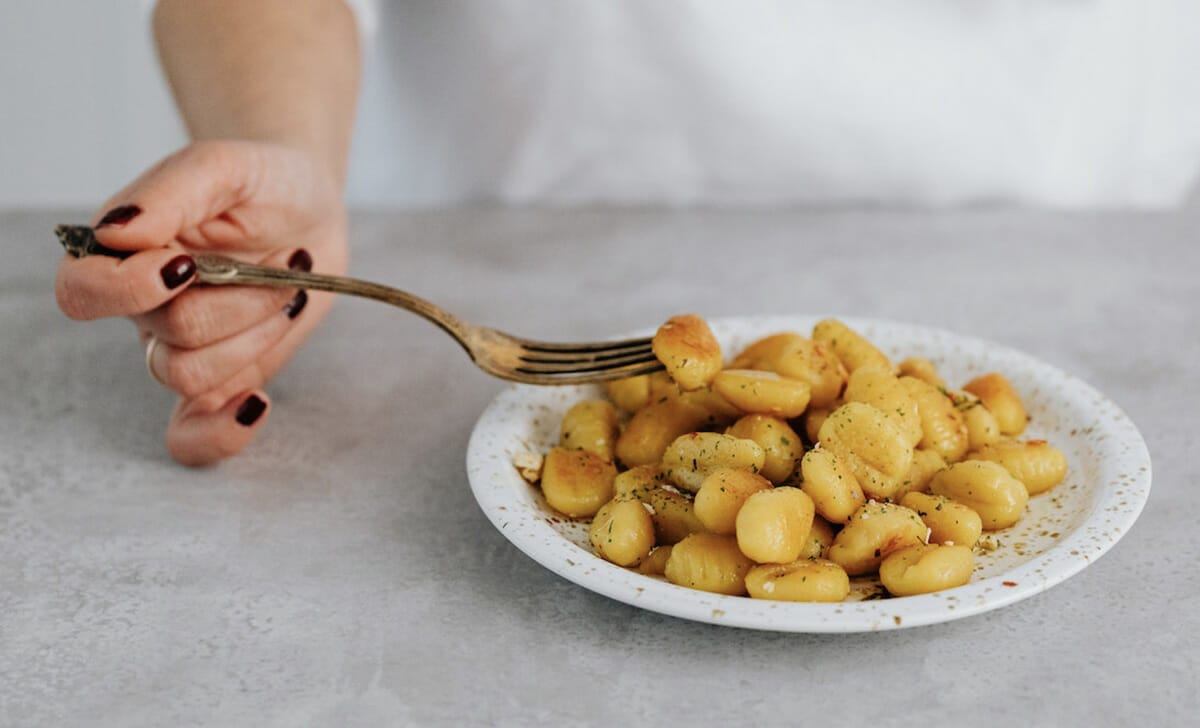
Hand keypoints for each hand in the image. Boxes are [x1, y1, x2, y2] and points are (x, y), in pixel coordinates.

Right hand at [55, 140, 347, 465]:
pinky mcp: (224, 376)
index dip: (130, 290)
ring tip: (294, 289)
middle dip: (241, 301)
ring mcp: (182, 346)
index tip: (186, 265)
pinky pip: (194, 435)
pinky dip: (221, 434)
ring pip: (192, 375)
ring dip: (258, 333)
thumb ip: (168, 194)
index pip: (83, 293)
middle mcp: (144, 307)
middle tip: (292, 258)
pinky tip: (257, 405)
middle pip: (168, 335)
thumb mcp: (223, 167)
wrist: (307, 206)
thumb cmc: (258, 182)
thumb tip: (117, 233)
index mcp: (123, 252)